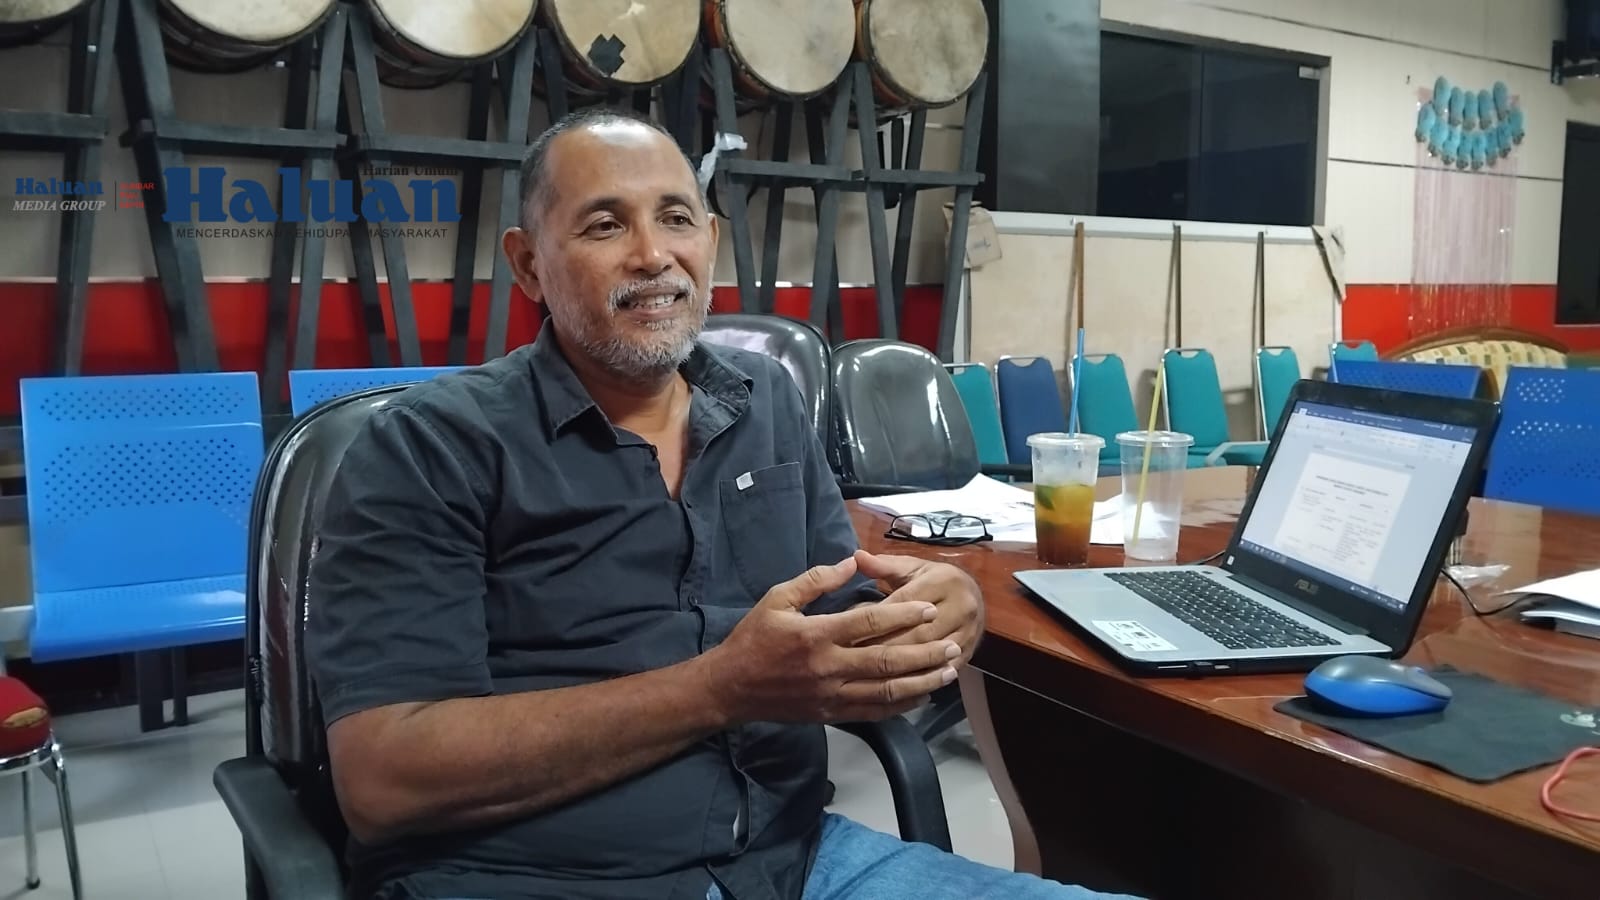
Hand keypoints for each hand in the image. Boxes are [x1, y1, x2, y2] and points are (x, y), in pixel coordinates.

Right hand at [703, 558, 962, 725]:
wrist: (730, 688)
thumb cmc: (753, 639)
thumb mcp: (777, 599)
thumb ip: (816, 580)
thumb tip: (851, 562)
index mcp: (816, 635)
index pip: (869, 623)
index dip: (903, 615)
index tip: (929, 608)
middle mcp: (828, 667)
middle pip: (888, 662)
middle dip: (925, 654)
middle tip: (953, 645)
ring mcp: (832, 695)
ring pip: (887, 692)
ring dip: (922, 683)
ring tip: (948, 672)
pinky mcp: (831, 714)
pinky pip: (874, 712)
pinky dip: (902, 706)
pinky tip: (922, 696)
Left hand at [853, 550, 983, 666]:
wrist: (975, 595)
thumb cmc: (933, 579)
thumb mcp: (910, 567)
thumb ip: (882, 565)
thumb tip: (856, 557)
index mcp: (943, 580)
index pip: (905, 603)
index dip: (877, 618)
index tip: (849, 630)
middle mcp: (961, 606)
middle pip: (918, 633)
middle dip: (885, 647)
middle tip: (854, 659)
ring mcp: (969, 632)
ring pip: (929, 655)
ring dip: (900, 667)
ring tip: (870, 676)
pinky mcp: (971, 653)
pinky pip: (941, 670)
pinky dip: (919, 679)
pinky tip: (896, 686)